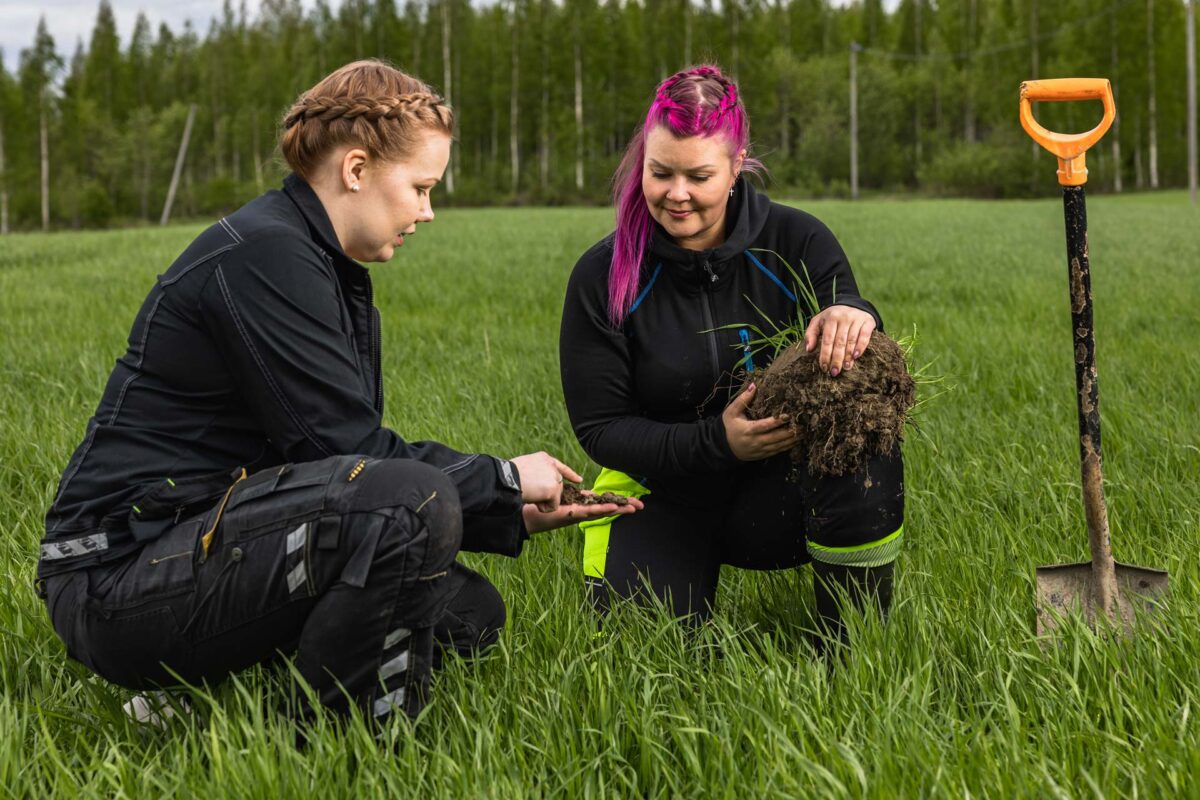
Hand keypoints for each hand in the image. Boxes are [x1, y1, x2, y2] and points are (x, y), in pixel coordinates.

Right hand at [509, 451, 581, 511]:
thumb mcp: (524, 467)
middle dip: (549, 494)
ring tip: (529, 494)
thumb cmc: (506, 475)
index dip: (570, 475)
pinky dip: (543, 508)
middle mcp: (551, 466)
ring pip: (554, 496)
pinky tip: (533, 501)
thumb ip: (535, 471)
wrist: (506, 479)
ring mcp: (554, 477)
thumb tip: (536, 480)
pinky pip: (552, 506)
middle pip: (557, 485)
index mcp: (543, 458)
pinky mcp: (553, 489)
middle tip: (531, 493)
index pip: (560, 467)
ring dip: (542, 501)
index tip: (579, 480)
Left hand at [522, 492, 644, 533]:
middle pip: (606, 507)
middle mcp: (580, 510)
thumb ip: (567, 481)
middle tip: (641, 505)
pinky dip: (601, 510)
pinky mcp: (570, 515)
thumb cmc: (537, 499)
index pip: (601, 500)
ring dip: (617, 510)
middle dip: (623, 507)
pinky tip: (613, 508)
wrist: (522, 509)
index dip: (616, 499)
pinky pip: (589, 512)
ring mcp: (576, 514)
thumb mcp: (556, 486)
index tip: (631, 498)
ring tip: (633, 508)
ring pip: (601, 512)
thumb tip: (576, 480)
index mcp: (579, 502)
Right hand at [722, 382, 796, 460]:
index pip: (765, 425)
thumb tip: (754, 385)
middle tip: (803, 425)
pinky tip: (797, 440)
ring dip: (793, 440)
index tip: (789, 415)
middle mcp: (756, 441)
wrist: (724, 447)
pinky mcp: (764, 454)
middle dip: (791, 432)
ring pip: (779, 446)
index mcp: (748, 429)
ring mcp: (761, 449)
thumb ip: (743, 399)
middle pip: (776, 437)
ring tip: (804, 432)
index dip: (777, 421)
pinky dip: (788, 446)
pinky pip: (778, 451)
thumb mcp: (732, 412)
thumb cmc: (729, 427)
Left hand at [804, 305, 875, 375]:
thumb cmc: (832, 317)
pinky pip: (865, 336)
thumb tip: (808, 350)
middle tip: (834, 372)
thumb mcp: (818, 321)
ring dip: (848, 356)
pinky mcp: (868, 321)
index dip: (825, 355)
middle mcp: (844, 317)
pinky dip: (861, 346)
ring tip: (845, 368)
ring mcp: (857, 319)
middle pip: (839, 342)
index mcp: (830, 318)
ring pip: (851, 340)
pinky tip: (856, 356)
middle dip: (836, 359)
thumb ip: (810, 334)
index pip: (827, 340)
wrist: (852, 304)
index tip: (824, 367)